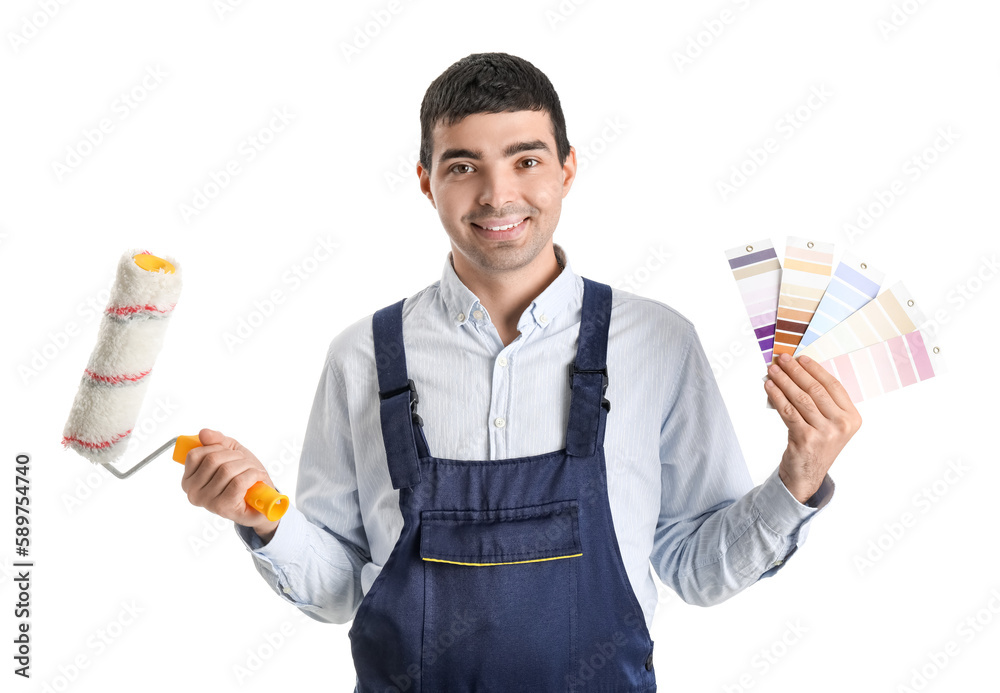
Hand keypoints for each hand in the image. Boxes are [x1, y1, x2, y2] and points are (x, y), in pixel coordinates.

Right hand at [180, 428, 281, 539]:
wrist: (261, 499)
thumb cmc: (243, 475)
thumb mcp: (230, 452)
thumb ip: (217, 441)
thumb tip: (203, 433)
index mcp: (189, 479)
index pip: (195, 455)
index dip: (217, 448)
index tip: (229, 454)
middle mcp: (193, 492)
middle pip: (213, 460)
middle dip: (235, 456)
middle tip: (245, 463)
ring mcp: (207, 502)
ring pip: (227, 470)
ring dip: (247, 466)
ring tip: (252, 471)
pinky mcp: (223, 508)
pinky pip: (238, 482)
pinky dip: (253, 475)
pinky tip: (257, 478)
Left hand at [764, 353, 861, 503]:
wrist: (806, 475)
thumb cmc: (816, 445)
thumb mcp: (828, 423)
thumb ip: (822, 401)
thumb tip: (798, 371)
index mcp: (852, 418)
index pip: (833, 385)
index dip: (815, 370)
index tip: (801, 358)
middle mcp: (841, 425)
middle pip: (816, 390)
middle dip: (796, 371)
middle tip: (782, 359)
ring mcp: (825, 432)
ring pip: (800, 398)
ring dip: (784, 381)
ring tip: (773, 370)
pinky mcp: (806, 438)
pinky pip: (788, 411)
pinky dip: (777, 396)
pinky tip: (769, 386)